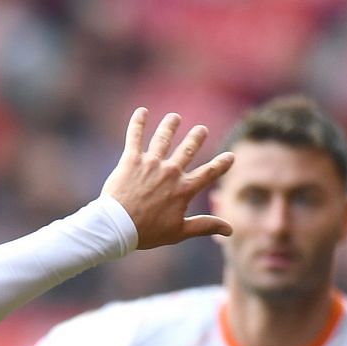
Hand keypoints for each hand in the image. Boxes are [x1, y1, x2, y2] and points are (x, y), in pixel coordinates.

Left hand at [102, 108, 233, 250]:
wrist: (116, 228)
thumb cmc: (146, 232)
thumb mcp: (178, 232)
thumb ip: (205, 226)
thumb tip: (230, 231)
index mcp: (184, 189)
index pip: (209, 172)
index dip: (221, 164)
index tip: (230, 156)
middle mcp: (171, 172)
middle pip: (188, 149)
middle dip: (196, 137)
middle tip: (201, 129)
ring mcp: (151, 164)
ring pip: (164, 138)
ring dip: (170, 126)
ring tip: (174, 118)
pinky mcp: (131, 160)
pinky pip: (135, 137)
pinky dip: (138, 124)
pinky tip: (141, 111)